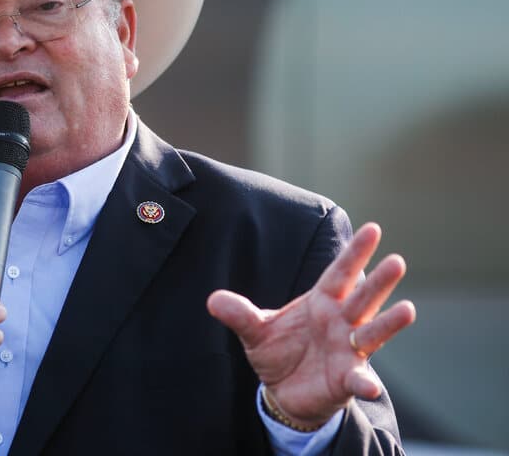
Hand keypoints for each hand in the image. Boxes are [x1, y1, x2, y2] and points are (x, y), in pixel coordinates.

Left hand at [206, 223, 415, 427]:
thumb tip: (212, 300)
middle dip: (378, 281)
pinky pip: (358, 379)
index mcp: (321, 302)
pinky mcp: (346, 379)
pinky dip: (364, 382)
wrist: (283, 391)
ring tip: (407, 310)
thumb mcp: (255, 330)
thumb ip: (239, 314)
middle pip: (362, 297)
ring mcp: (347, 350)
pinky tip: (370, 385)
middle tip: (397, 261)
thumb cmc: (278, 351)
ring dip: (388, 323)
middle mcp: (340, 322)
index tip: (373, 229)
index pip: (340, 272)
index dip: (355, 252)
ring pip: (371, 333)